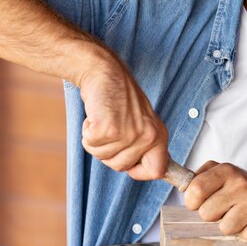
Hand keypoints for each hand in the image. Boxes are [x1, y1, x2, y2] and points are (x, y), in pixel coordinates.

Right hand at [78, 53, 168, 179]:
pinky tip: (96, 116)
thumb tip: (153, 170)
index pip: (157, 170)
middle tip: (111, 130)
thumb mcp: (142, 122)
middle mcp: (147, 136)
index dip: (140, 172)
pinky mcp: (108, 130)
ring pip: (103, 158)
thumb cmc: (121, 97)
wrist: (105, 73)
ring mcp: (128, 134)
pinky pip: (91, 145)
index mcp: (158, 134)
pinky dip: (87, 133)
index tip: (131, 167)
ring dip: (97, 141)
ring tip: (105, 120)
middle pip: (121, 167)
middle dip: (110, 153)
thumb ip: (145, 144)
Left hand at [184, 161, 246, 241]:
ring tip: (238, 214)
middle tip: (223, 209)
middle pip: (206, 213)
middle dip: (211, 215)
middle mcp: (241, 183)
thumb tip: (177, 182)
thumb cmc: (239, 186)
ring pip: (225, 228)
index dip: (192, 202)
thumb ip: (197, 177)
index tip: (199, 203)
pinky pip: (245, 236)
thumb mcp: (219, 172)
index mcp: (226, 170)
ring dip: (230, 226)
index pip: (195, 190)